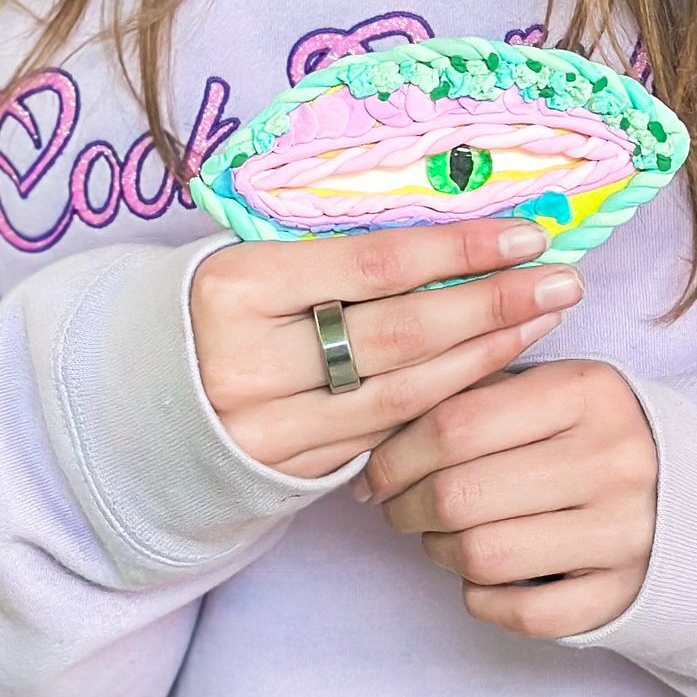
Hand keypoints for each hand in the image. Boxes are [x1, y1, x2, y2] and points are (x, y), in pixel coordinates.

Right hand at [189, 217, 584, 478]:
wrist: (134, 400)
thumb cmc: (214, 305)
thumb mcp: (249, 259)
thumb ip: (329, 250)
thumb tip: (451, 222)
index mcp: (237, 289)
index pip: (373, 265)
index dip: (457, 250)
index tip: (526, 232)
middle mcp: (250, 365)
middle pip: (400, 334)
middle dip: (493, 305)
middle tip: (562, 278)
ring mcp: (271, 430)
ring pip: (405, 395)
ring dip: (486, 355)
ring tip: (544, 318)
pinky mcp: (291, 474)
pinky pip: (387, 435)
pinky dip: (446, 402)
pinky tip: (492, 371)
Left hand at [353, 356, 657, 637]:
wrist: (695, 490)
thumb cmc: (591, 432)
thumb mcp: (553, 386)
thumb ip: (477, 392)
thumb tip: (377, 426)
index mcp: (589, 392)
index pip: (458, 423)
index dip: (396, 453)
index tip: (377, 470)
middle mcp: (614, 460)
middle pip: (461, 493)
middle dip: (406, 506)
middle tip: (396, 507)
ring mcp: (624, 533)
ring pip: (483, 556)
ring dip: (439, 551)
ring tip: (440, 536)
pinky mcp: (621, 594)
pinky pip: (521, 613)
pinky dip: (482, 599)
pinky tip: (480, 576)